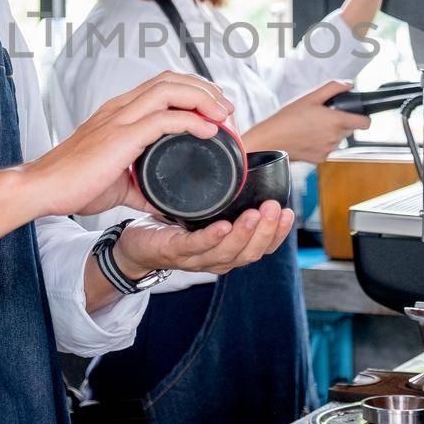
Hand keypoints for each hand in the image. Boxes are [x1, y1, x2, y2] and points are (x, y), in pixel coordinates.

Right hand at [26, 70, 235, 217]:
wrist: (41, 189)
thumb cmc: (71, 184)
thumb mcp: (115, 184)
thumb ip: (139, 188)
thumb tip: (161, 205)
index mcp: (118, 113)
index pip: (162, 84)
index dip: (193, 90)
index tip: (215, 110)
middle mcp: (120, 108)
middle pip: (171, 79)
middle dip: (205, 89)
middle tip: (227, 110)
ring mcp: (119, 119)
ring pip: (170, 90)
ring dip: (203, 98)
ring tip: (224, 115)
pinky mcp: (120, 137)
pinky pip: (164, 118)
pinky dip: (191, 121)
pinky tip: (208, 131)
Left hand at [113, 201, 294, 277]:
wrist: (135, 243)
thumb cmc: (173, 226)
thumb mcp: (206, 213)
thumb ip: (227, 200)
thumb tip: (248, 164)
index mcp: (229, 250)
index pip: (262, 248)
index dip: (278, 233)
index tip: (288, 211)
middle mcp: (217, 259)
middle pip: (250, 253)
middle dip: (266, 231)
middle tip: (274, 207)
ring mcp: (196, 258)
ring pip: (228, 253)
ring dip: (246, 233)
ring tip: (256, 213)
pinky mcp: (174, 251)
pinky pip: (197, 246)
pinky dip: (213, 237)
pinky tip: (223, 225)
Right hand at [244, 80, 370, 164]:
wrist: (271, 140)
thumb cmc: (287, 119)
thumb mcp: (310, 97)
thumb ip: (332, 88)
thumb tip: (348, 85)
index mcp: (335, 121)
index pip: (365, 123)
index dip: (363, 118)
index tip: (358, 115)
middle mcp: (335, 137)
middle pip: (350, 130)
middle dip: (341, 123)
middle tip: (324, 117)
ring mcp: (328, 150)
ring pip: (338, 140)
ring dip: (331, 134)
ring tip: (312, 127)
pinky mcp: (320, 159)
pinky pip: (328, 149)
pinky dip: (322, 144)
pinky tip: (308, 138)